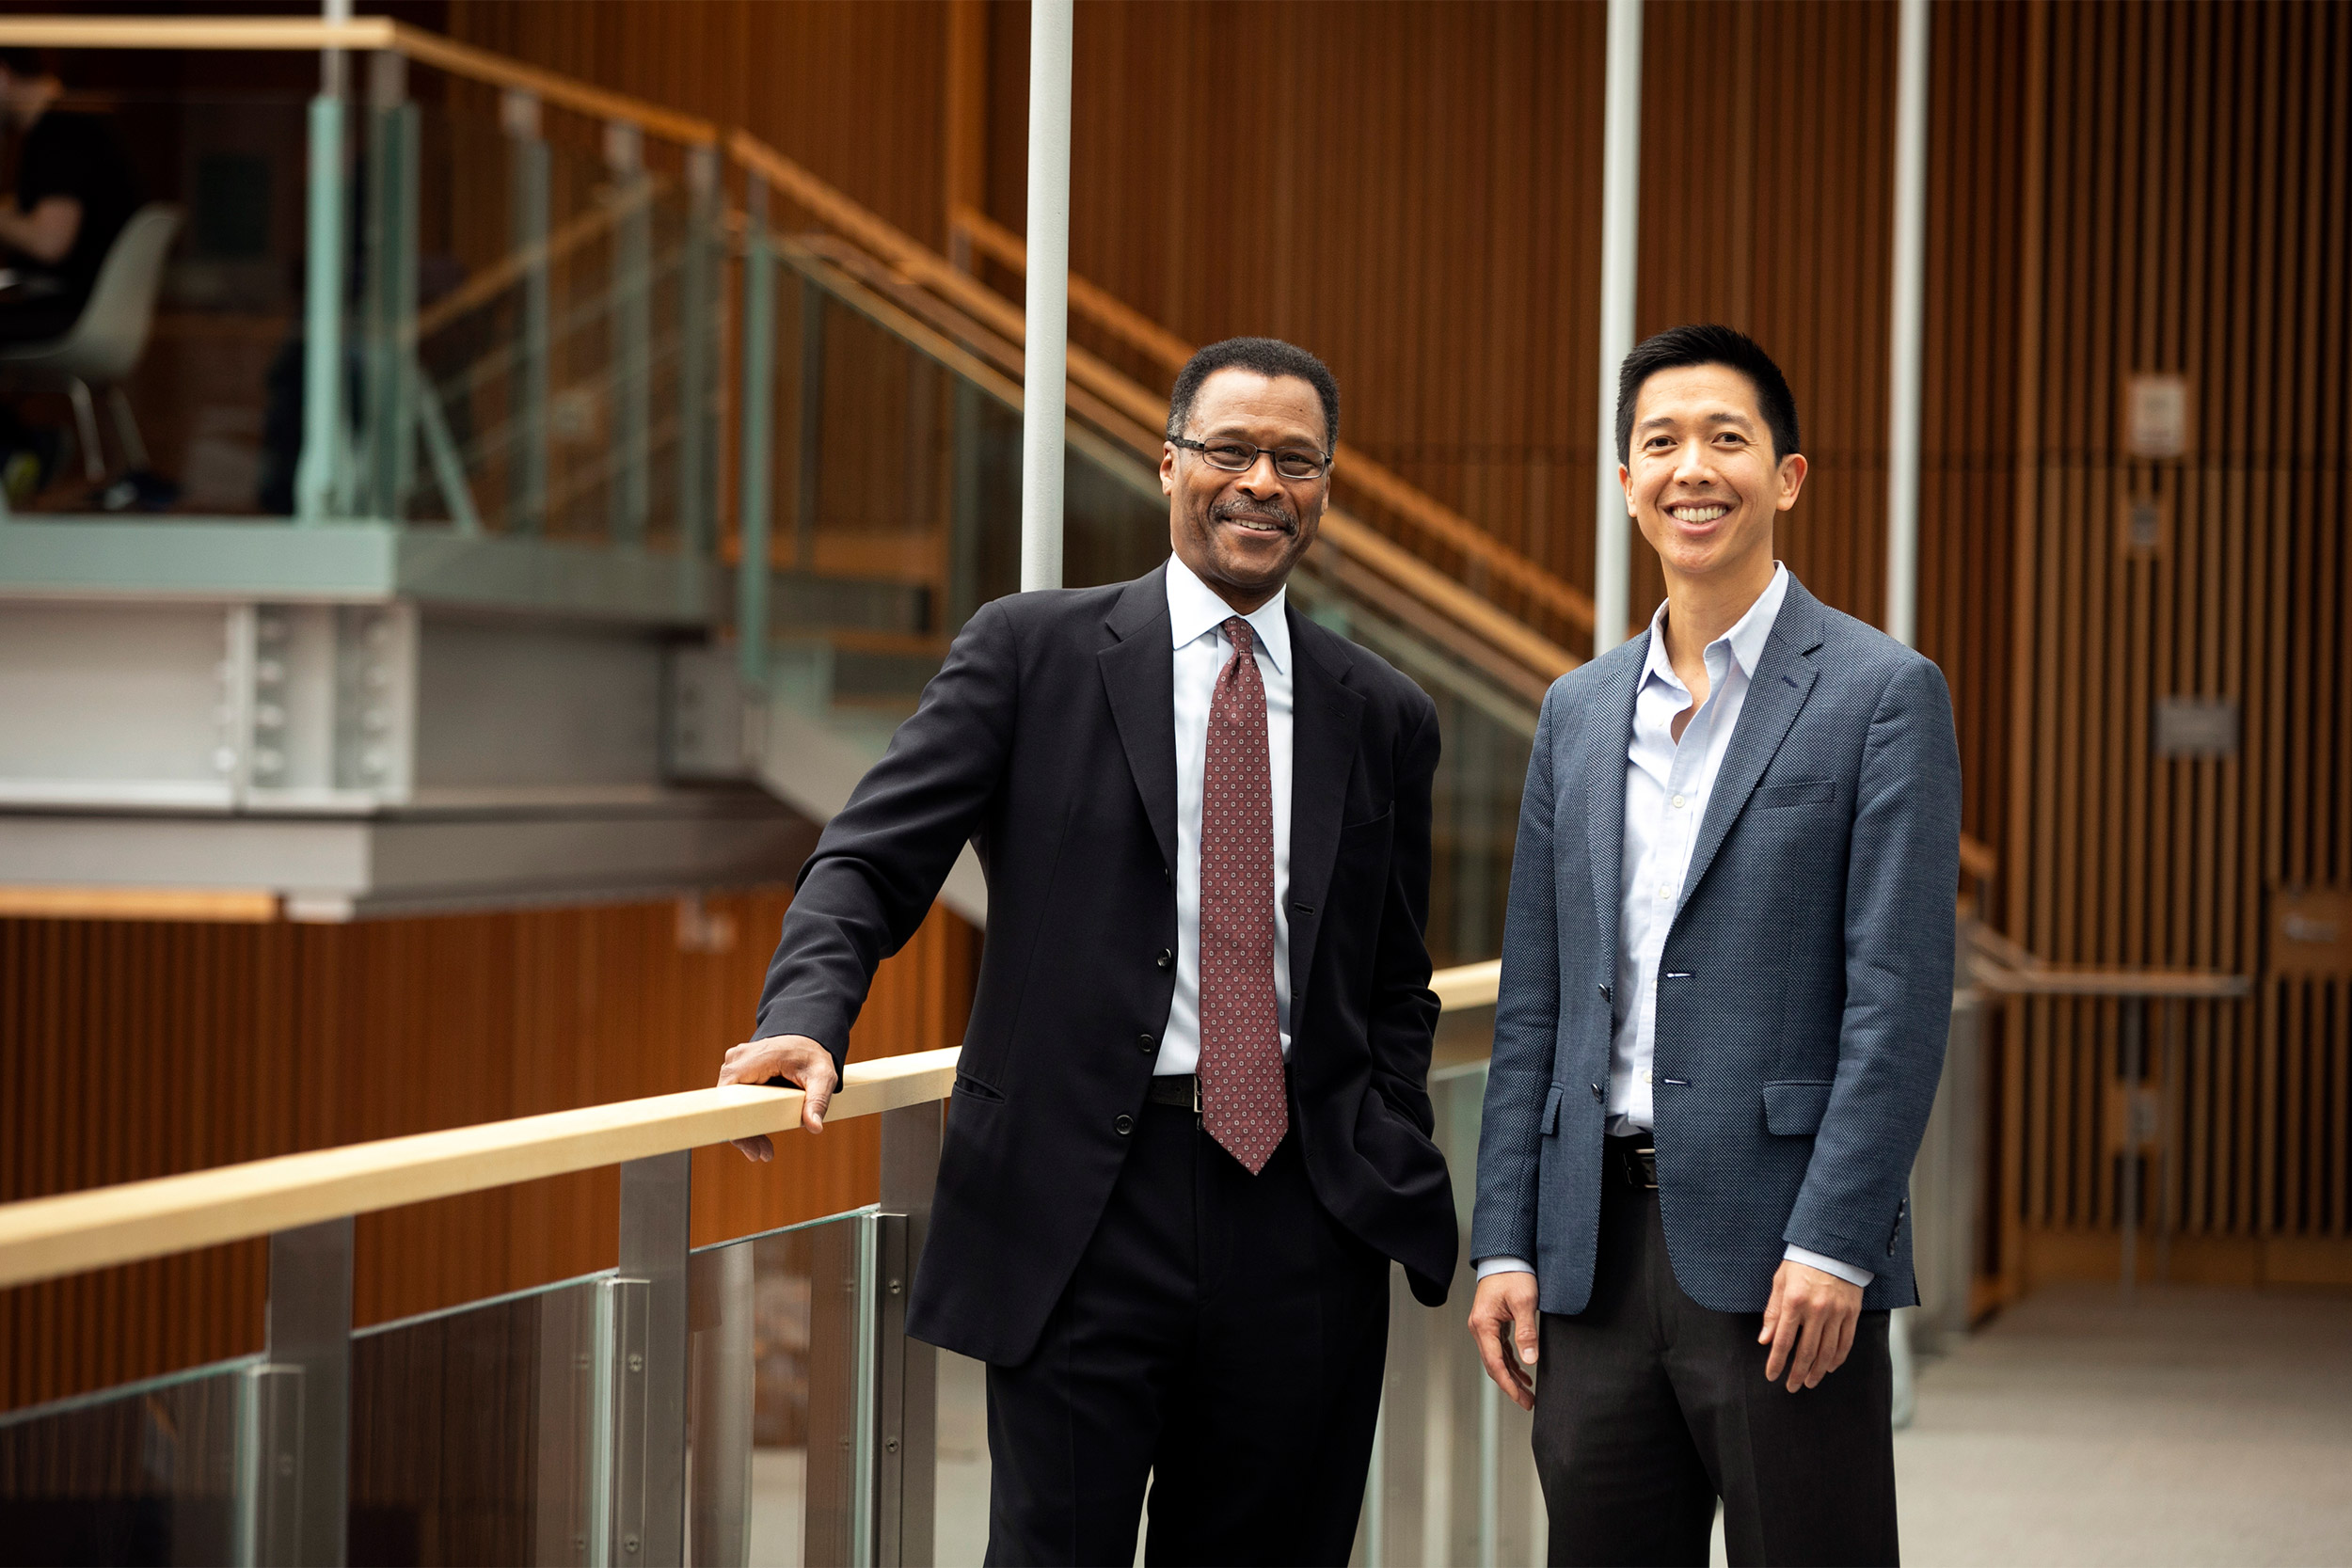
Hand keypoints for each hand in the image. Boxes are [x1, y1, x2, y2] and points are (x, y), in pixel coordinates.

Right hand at [716, 1034, 838, 1160]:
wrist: (809, 1038)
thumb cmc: (813, 1055)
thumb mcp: (822, 1077)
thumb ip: (818, 1100)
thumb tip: (815, 1126)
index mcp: (751, 1060)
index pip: (730, 1098)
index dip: (737, 1127)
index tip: (752, 1148)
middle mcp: (736, 1061)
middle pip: (728, 1105)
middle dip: (743, 1133)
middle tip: (762, 1155)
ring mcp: (735, 1066)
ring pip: (731, 1105)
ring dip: (745, 1128)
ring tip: (764, 1151)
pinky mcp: (739, 1073)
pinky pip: (737, 1100)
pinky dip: (747, 1118)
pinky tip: (759, 1137)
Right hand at [1468, 1271, 1541, 1410]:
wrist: (1506, 1256)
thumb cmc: (1513, 1275)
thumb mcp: (1524, 1302)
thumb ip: (1527, 1332)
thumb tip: (1530, 1360)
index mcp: (1483, 1325)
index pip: (1495, 1363)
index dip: (1508, 1385)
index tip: (1522, 1399)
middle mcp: (1480, 1328)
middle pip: (1493, 1365)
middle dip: (1510, 1386)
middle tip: (1528, 1403)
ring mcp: (1485, 1326)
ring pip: (1496, 1359)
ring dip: (1511, 1377)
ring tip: (1528, 1393)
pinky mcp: (1492, 1323)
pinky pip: (1500, 1350)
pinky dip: (1511, 1363)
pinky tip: (1523, 1373)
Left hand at [1758, 1258, 1863, 1390]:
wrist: (1832, 1247)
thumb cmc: (1801, 1263)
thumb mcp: (1780, 1282)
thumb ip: (1773, 1313)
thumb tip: (1765, 1340)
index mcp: (1794, 1302)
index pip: (1784, 1341)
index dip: (1777, 1362)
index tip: (1772, 1376)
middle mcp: (1816, 1310)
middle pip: (1806, 1352)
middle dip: (1797, 1373)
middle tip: (1792, 1387)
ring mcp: (1836, 1313)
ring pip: (1827, 1351)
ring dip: (1817, 1371)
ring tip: (1809, 1382)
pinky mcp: (1851, 1313)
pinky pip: (1845, 1342)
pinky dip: (1837, 1358)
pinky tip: (1829, 1367)